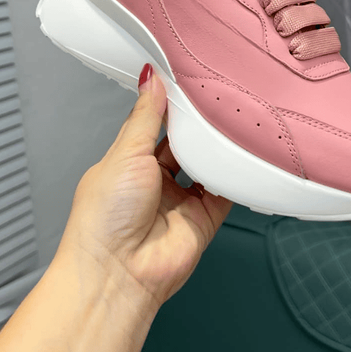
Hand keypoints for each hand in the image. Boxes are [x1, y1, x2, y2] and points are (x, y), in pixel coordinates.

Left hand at [56, 65, 232, 308]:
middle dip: (198, 125)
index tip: (188, 78)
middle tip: (219, 94)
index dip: (170, 104)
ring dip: (217, 147)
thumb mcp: (125, 153)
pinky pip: (226, 191)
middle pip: (184, 144)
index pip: (154, 125)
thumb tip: (151, 78)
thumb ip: (145, 117)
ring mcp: (181, 200)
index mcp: (128, 163)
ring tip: (235, 117)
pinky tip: (245, 152)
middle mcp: (155, 181)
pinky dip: (235, 174)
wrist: (118, 273)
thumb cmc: (106, 215)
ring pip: (207, 164)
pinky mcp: (205, 219)